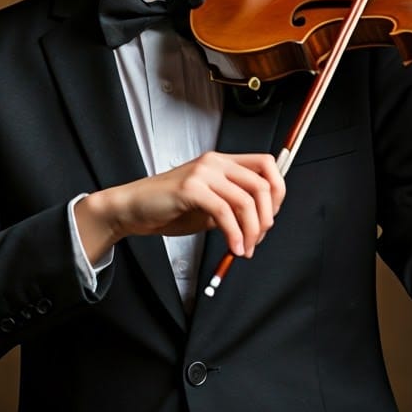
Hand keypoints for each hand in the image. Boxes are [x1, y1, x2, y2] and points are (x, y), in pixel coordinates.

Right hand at [74, 152, 285, 263]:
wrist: (132, 209)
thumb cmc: (169, 208)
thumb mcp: (209, 205)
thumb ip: (233, 206)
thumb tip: (261, 222)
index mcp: (222, 161)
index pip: (267, 164)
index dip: (278, 191)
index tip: (271, 217)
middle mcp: (215, 162)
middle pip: (262, 184)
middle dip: (267, 218)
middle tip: (258, 239)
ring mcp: (203, 173)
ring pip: (246, 201)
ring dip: (251, 231)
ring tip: (245, 249)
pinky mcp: (191, 188)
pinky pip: (224, 212)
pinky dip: (234, 234)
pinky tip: (233, 248)